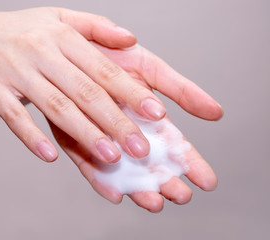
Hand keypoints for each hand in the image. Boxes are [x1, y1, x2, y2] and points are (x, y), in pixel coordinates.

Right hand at [0, 8, 168, 162]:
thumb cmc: (17, 31)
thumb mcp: (56, 18)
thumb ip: (96, 27)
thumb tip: (132, 39)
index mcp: (63, 36)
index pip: (104, 68)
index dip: (131, 92)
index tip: (157, 114)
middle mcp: (41, 51)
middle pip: (86, 92)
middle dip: (116, 122)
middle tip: (141, 149)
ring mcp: (14, 70)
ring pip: (56, 107)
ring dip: (84, 134)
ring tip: (110, 158)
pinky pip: (14, 116)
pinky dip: (32, 137)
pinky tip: (50, 156)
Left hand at [50, 43, 222, 211]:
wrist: (69, 42)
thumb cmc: (111, 53)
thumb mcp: (149, 66)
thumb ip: (180, 89)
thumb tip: (216, 113)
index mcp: (145, 116)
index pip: (173, 144)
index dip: (190, 162)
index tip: (207, 182)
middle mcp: (123, 129)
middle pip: (149, 162)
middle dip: (165, 181)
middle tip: (181, 196)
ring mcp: (98, 136)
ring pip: (120, 168)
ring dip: (137, 186)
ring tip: (154, 201)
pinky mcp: (71, 136)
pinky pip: (85, 161)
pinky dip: (99, 177)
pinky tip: (115, 193)